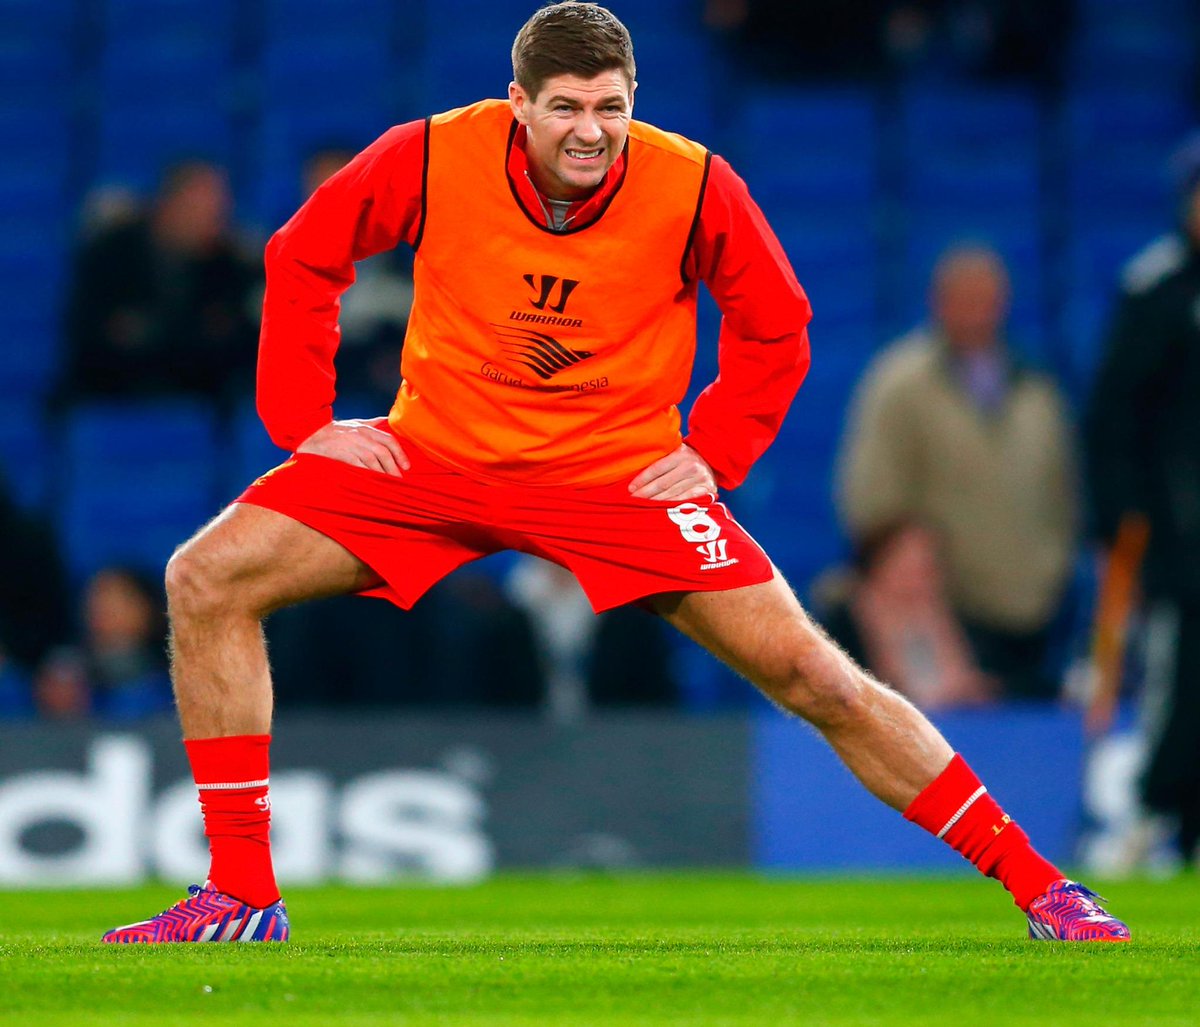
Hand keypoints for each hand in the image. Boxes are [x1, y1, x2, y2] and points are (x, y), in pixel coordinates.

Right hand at [296, 418, 410, 475]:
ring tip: (389, 484)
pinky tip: (373, 483)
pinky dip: (367, 475)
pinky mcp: (341, 454)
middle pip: (383, 451)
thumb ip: (373, 423)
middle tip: (399, 479)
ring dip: (383, 473)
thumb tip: (388, 421)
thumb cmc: (336, 430)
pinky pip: (358, 466)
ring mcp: (351, 445)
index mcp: (366, 428)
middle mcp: (361, 435)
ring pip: (372, 460)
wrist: (311, 432)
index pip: (389, 439)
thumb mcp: (356, 423)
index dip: (400, 453)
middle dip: (393, 466)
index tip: (407, 466)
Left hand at [628, 444, 716, 501]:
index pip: (657, 469)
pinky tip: (659, 510)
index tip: (630, 488)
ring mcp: (700, 479)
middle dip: (645, 493)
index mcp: (681, 453)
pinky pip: (684, 501)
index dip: (642, 479)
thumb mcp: (675, 451)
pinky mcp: (706, 491)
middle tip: (632, 500)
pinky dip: (671, 506)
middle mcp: (691, 465)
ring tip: (642, 506)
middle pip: (662, 483)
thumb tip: (634, 468)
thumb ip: (661, 458)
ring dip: (655, 502)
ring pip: (672, 494)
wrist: (713, 461)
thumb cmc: (686, 458)